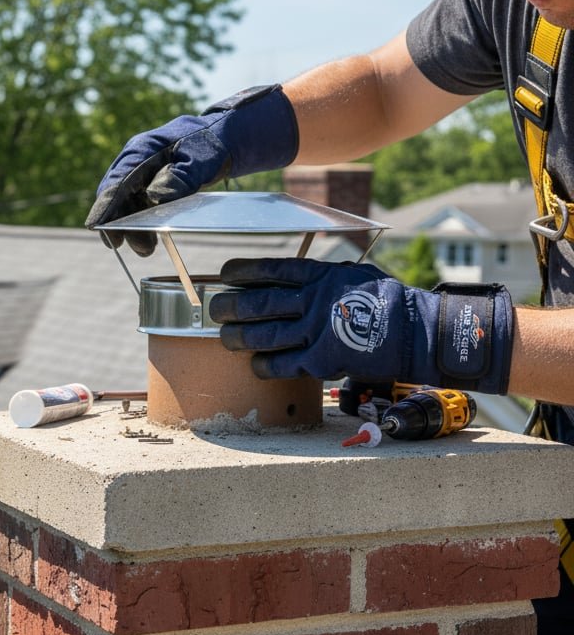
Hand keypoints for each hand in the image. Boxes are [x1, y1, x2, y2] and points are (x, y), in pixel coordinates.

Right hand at [84, 85, 297, 254]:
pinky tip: (150, 239)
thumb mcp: (198, 160)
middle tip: (120, 245)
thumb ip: (178, 178)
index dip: (105, 206)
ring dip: (132, 226)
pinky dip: (141, 222)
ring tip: (144, 249)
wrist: (219, 139)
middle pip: (117, 195)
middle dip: (117, 222)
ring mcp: (141, 174)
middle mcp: (135, 162)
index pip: (117, 181)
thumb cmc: (207, 147)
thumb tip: (154, 198)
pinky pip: (139, 206)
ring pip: (127, 203)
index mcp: (141, 150)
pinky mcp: (149, 185)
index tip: (98, 227)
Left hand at [208, 257, 513, 393]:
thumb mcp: (355, 275)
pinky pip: (284, 364)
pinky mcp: (324, 359)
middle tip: (215, 309)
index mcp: (322, 275)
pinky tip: (255, 365)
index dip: (245, 271)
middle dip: (231, 305)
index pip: (273, 269)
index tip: (226, 273)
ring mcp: (318, 330)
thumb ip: (324, 277)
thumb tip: (295, 277)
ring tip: (224, 337)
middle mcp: (315, 300)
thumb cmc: (388, 303)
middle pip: (259, 302)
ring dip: (239, 336)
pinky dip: (265, 365)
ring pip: (265, 334)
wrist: (419, 332)